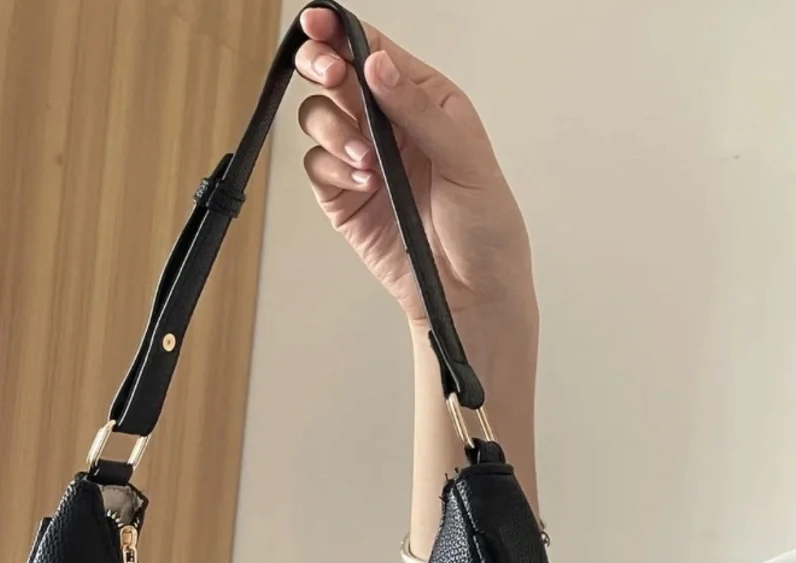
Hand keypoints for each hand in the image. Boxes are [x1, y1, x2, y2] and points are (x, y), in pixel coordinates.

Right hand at [295, 8, 537, 340]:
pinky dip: (333, 171)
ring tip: (367, 162)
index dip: (342, 33)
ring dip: (334, 132)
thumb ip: (417, 109)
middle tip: (327, 73)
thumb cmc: (485, 227)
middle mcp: (389, 126)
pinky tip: (363, 185)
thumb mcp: (465, 157)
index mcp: (423, 101)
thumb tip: (376, 65)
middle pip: (335, 77)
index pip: (374, 52)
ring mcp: (363, 163)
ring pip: (320, 120)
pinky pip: (317, 168)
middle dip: (323, 68)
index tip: (319, 22)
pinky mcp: (344, 200)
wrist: (469, 293)